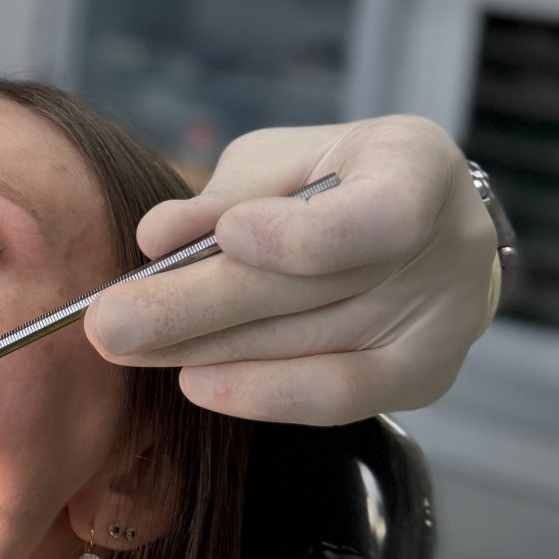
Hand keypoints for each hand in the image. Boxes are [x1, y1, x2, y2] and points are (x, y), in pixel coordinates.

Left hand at [84, 117, 498, 425]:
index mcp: (418, 165)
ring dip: (203, 349)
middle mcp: (448, 250)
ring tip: (124, 345)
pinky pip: (330, 397)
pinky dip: (257, 390)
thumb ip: (227, 196)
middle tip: (110, 319)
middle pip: (314, 292)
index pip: (378, 214)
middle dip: (197, 305)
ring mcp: (441, 323)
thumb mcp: (281, 160)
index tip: (227, 235)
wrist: (417, 227)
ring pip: (307, 345)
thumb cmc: (332, 178)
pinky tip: (195, 381)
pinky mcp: (420, 377)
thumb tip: (156, 237)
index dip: (302, 235)